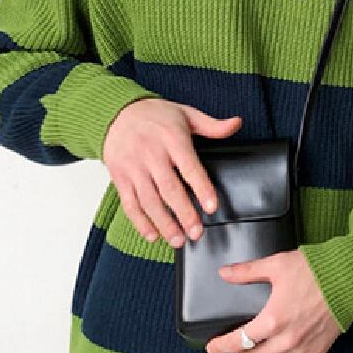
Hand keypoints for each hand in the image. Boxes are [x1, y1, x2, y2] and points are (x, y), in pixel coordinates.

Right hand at [102, 98, 241, 245]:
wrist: (116, 113)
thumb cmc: (154, 116)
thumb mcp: (186, 114)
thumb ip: (212, 125)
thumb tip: (236, 124)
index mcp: (171, 138)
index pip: (189, 166)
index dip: (201, 188)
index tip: (211, 207)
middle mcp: (151, 154)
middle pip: (169, 189)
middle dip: (184, 214)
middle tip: (197, 232)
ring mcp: (133, 167)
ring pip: (149, 201)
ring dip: (164, 224)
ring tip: (178, 240)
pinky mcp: (120, 177)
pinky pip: (130, 204)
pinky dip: (140, 222)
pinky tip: (153, 235)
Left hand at [205, 249, 341, 352]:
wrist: (352, 279)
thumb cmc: (316, 270)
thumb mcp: (277, 265)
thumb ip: (247, 271)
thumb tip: (224, 273)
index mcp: (273, 320)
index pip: (238, 342)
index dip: (221, 346)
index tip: (211, 348)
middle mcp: (287, 340)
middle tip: (234, 345)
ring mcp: (304, 348)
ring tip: (260, 340)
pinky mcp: (319, 350)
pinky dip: (285, 350)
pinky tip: (285, 337)